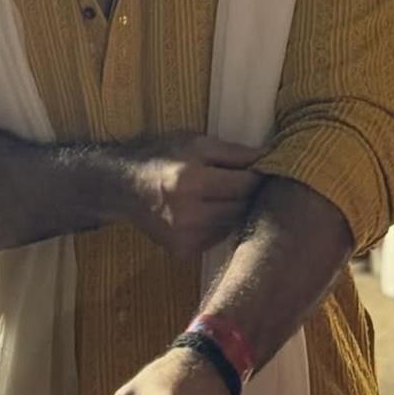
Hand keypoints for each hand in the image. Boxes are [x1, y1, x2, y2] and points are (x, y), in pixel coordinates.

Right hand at [123, 134, 262, 259]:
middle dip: (251, 194)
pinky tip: (211, 211)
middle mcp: (189, 215)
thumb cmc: (160, 157)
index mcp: (191, 182)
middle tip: (251, 181)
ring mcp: (186, 238)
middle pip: (243, 207)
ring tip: (230, 195)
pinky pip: (218, 237)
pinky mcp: (184, 252)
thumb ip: (233, 152)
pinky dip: (221, 224)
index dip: (259, 175)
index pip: (245, 184)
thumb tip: (270, 157)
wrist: (123, 187)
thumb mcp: (195, 143)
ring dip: (238, 210)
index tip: (265, 169)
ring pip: (234, 225)